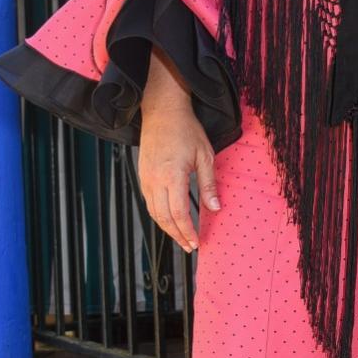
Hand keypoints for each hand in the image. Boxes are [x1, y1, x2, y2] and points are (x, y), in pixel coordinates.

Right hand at [137, 55, 218, 251]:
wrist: (162, 111)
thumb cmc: (186, 130)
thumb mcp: (205, 155)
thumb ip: (208, 184)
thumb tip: (215, 208)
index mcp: (172, 175)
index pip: (178, 213)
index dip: (187, 231)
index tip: (196, 242)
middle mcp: (155, 179)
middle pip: (163, 218)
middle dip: (177, 235)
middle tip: (190, 246)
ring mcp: (145, 178)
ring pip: (153, 212)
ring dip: (167, 228)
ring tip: (181, 238)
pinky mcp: (142, 175)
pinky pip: (149, 202)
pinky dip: (159, 215)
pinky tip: (170, 219)